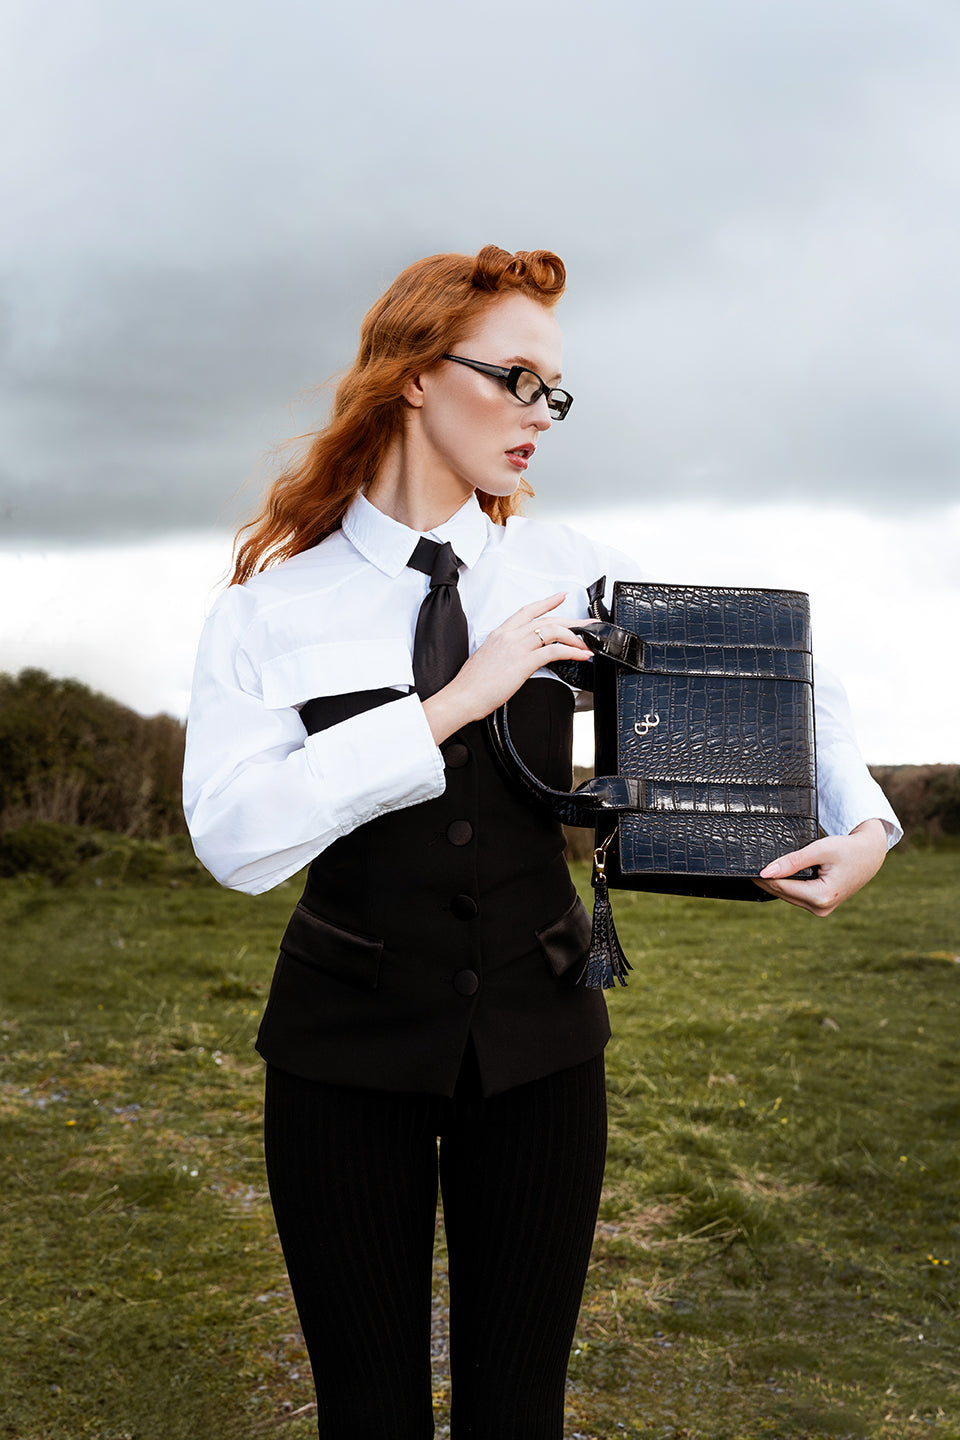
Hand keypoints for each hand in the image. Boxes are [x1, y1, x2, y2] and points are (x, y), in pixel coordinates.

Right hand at [422, 593, 592, 743]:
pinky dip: (571, 652)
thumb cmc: (472, 684)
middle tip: (588, 623)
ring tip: (587, 643)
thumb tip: (519, 657)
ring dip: (575, 636)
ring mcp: (516, 647)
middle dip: (572, 620)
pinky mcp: (523, 663)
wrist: (462, 696)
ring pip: (553, 631)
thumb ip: (505, 652)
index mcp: (500, 633)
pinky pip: (554, 651)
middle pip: (547, 620)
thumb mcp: (489, 659)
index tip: (561, 596)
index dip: (547, 602)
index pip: (528, 611)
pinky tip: (580, 655)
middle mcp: (509, 636)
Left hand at [753, 818, 888, 915]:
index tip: (747, 866)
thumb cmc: (847, 849)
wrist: (869, 856)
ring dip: (775, 883)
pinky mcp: (820, 906)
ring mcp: (820, 910)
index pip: (782, 886)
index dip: (763, 876)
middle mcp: (820, 909)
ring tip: (758, 869)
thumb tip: (765, 872)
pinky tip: (776, 875)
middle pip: (782, 893)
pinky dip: (786, 885)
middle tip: (747, 866)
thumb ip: (792, 861)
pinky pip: (796, 896)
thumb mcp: (819, 850)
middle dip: (766, 880)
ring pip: (787, 896)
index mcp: (821, 897)